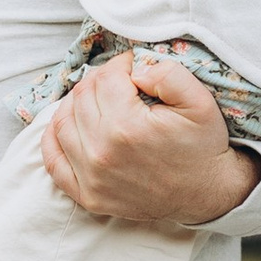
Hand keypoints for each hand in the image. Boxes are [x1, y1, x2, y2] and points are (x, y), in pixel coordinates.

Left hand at [39, 53, 259, 229]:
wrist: (207, 193)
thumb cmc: (202, 145)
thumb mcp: (199, 101)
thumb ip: (167, 74)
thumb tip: (134, 70)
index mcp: (126, 127)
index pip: (105, 77)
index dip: (119, 64)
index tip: (132, 67)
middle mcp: (101, 153)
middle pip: (82, 96)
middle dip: (100, 81)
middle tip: (119, 83)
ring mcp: (91, 177)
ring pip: (62, 122)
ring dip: (76, 104)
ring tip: (97, 99)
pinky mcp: (87, 195)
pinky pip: (54, 161)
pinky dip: (53, 139)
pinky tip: (68, 125)